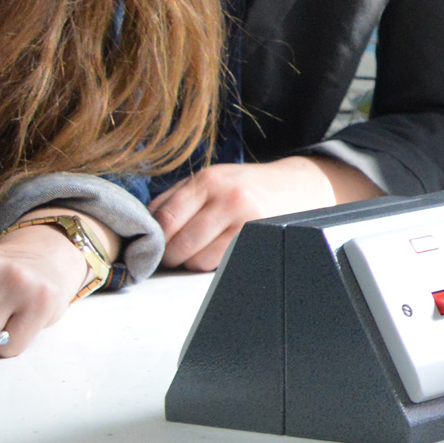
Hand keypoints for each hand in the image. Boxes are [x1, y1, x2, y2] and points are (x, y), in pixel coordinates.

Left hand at [151, 156, 379, 271]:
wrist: (300, 185)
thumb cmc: (247, 185)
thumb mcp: (212, 178)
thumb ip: (176, 198)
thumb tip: (143, 226)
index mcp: (208, 179)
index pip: (164, 219)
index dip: (154, 239)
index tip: (152, 246)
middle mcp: (227, 196)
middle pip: (178, 243)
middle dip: (170, 256)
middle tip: (173, 255)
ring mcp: (246, 218)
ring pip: (197, 259)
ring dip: (191, 262)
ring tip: (199, 252)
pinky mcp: (259, 237)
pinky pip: (221, 263)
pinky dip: (212, 264)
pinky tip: (218, 253)